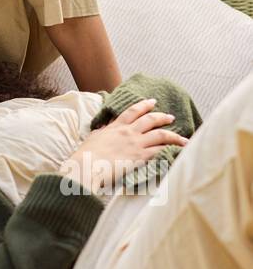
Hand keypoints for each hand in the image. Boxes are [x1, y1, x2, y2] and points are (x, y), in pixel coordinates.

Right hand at [58, 98, 188, 196]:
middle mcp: (128, 132)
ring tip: (183, 138)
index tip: (152, 102)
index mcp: (116, 126)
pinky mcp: (140, 156)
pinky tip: (178, 151)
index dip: (144, 105)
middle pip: (150, 120)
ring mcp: (135, 143)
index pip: (133, 111)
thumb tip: (104, 129)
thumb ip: (102, 132)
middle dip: (162, 117)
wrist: (87, 166)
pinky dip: (171, 149)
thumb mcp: (93, 138)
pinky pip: (160, 150)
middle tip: (170, 117)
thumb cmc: (86, 155)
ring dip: (174, 135)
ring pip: (160, 135)